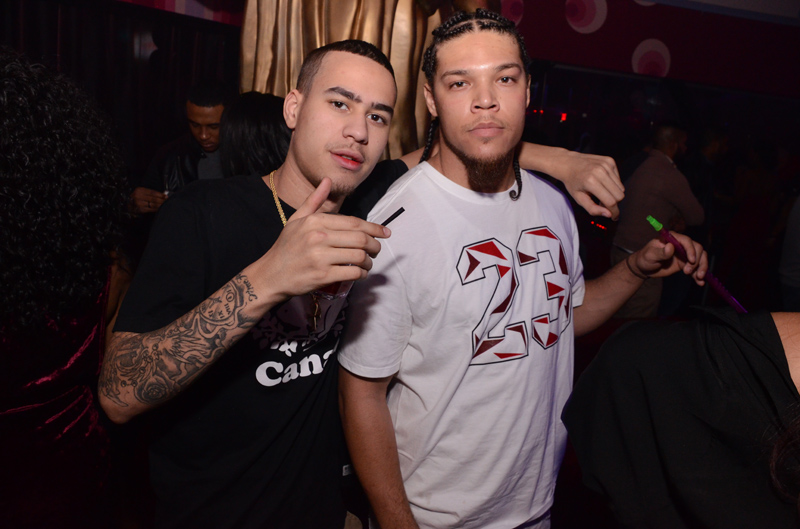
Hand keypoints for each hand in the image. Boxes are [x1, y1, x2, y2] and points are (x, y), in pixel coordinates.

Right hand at [130, 187, 167, 213]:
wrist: (128, 204)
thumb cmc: (137, 197)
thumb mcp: (142, 192)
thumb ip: (150, 193)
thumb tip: (163, 194)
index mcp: (139, 190)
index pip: (152, 192)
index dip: (160, 194)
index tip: (166, 196)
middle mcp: (138, 196)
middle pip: (153, 198)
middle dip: (162, 200)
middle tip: (167, 200)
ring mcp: (139, 203)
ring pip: (153, 204)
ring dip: (160, 204)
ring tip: (166, 204)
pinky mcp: (141, 210)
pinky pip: (151, 209)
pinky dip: (157, 209)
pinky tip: (160, 208)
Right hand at [256, 178, 390, 298]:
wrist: (270, 275)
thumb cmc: (286, 247)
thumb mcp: (296, 220)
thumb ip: (314, 200)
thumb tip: (327, 180)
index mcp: (315, 221)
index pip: (354, 222)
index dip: (374, 228)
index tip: (385, 232)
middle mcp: (319, 237)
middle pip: (360, 239)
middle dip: (375, 245)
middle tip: (377, 250)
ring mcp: (321, 257)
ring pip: (359, 256)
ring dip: (369, 261)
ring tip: (368, 263)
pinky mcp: (323, 276)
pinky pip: (352, 273)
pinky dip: (361, 274)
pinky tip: (360, 274)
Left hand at [554, 151, 623, 219]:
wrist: (568, 163)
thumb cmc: (573, 183)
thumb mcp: (579, 199)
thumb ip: (593, 209)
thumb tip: (608, 214)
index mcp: (591, 182)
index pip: (611, 201)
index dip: (614, 212)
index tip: (614, 217)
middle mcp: (600, 172)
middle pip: (619, 195)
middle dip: (615, 203)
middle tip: (604, 204)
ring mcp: (606, 165)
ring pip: (621, 187)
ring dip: (614, 194)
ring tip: (602, 194)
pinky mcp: (610, 161)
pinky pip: (619, 178)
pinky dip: (613, 184)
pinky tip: (603, 183)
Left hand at [629, 232, 707, 284]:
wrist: (645, 268)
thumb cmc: (645, 258)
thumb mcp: (650, 255)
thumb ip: (660, 252)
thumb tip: (671, 247)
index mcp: (672, 238)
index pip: (686, 241)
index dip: (691, 250)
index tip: (691, 261)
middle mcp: (681, 244)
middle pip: (698, 249)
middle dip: (697, 261)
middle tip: (687, 272)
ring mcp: (684, 254)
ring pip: (701, 257)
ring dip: (702, 267)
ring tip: (698, 278)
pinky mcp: (685, 263)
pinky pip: (696, 267)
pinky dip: (699, 274)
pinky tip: (700, 283)